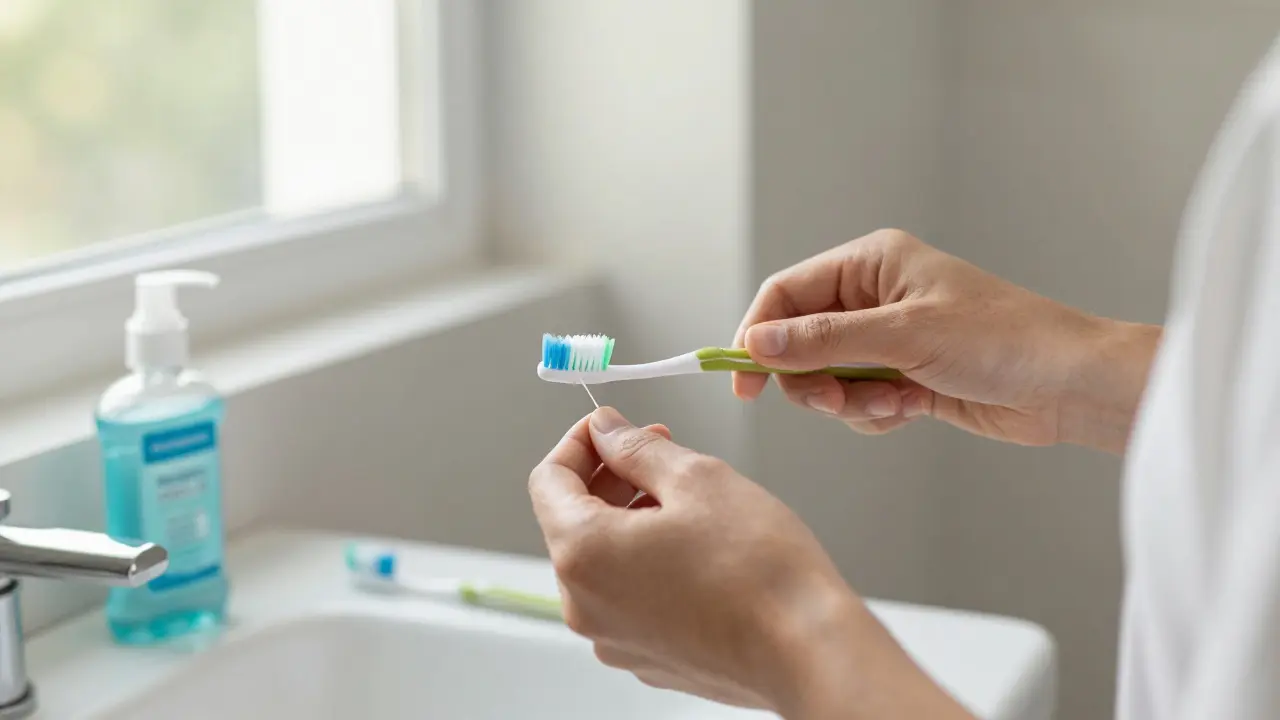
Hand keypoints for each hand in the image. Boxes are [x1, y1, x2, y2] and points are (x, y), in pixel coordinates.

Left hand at [528, 407, 971, 718]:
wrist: (809, 651)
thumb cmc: (759, 567)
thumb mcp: (696, 478)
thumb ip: (636, 448)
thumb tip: (605, 430)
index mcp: (583, 553)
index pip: (548, 480)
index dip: (579, 443)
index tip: (612, 426)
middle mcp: (584, 604)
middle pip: (573, 521)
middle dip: (611, 477)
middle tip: (660, 448)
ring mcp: (614, 638)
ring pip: (604, 559)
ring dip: (632, 518)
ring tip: (688, 499)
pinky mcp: (647, 657)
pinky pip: (630, 595)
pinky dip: (649, 562)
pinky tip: (698, 547)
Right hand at [734, 230, 1160, 452]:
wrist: (1068, 386)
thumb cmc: (1003, 339)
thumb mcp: (904, 334)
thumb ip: (823, 340)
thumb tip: (755, 344)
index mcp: (871, 263)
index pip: (786, 293)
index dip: (758, 335)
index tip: (744, 381)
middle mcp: (874, 297)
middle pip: (799, 342)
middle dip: (813, 379)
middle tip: (834, 401)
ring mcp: (888, 340)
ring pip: (826, 378)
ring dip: (850, 402)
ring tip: (893, 404)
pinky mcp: (904, 378)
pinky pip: (857, 402)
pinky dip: (874, 414)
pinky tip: (912, 410)